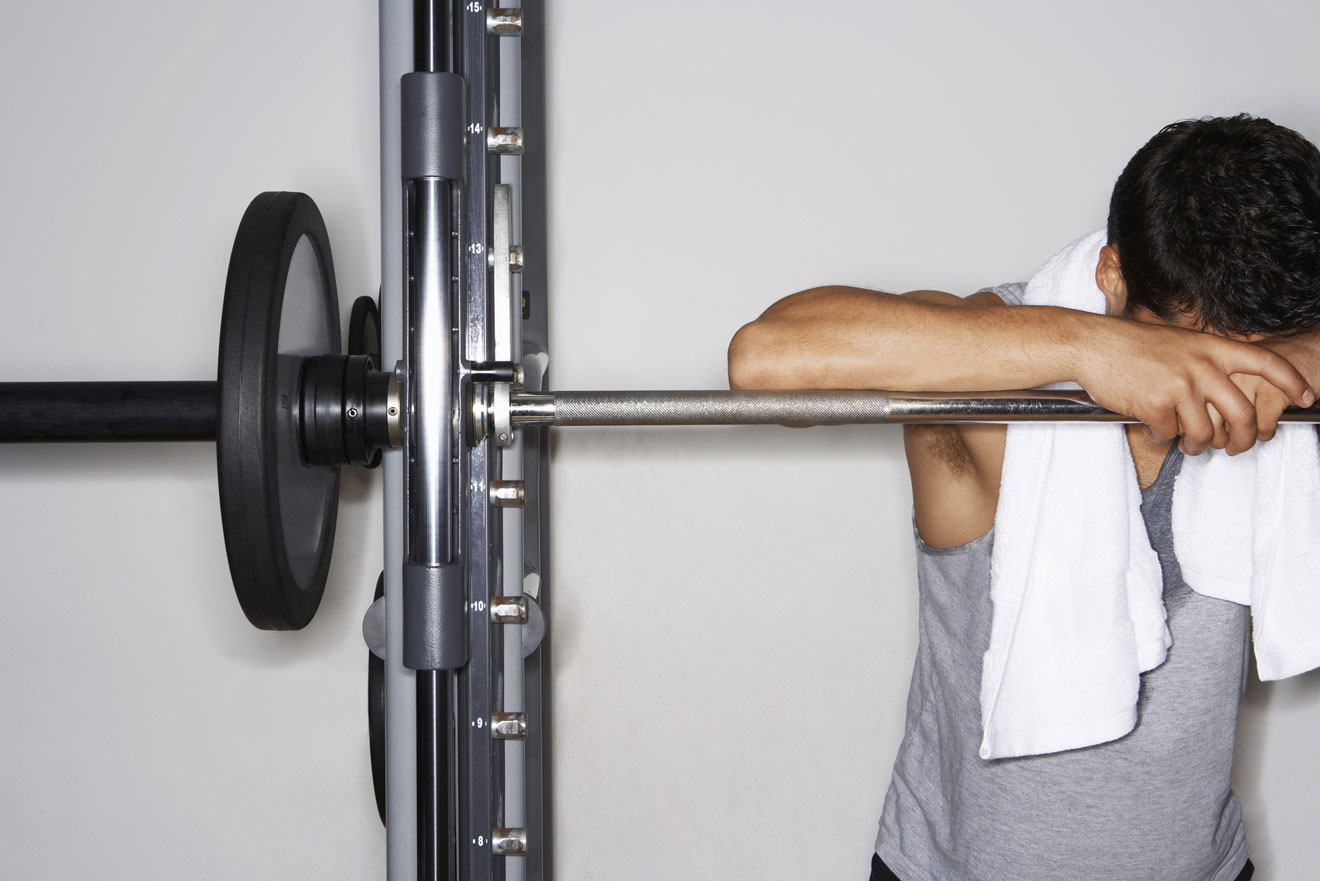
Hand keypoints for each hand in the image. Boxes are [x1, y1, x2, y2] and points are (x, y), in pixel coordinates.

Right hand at [1078, 317, 1315, 455]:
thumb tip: (1225, 401)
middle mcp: (1203, 366)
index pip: (1266, 363)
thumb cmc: (1130, 346)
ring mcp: (1180, 386)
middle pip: (1243, 414)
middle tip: (1235, 449)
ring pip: (1206, 433)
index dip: (1292, 382)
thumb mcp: (1178, 343)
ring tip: (1185, 442)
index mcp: (1212, 347)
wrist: (1091, 344)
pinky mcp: (1156, 405)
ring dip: (1196, 445)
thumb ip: (1205, 364)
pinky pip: (1170, 435)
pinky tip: (1151, 427)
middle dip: (1244, 440)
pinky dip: (1161, 437)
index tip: (1306, 397)